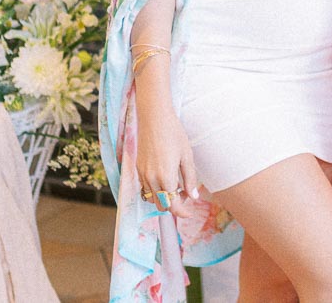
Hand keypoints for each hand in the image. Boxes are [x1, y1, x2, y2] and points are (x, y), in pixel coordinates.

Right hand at [134, 95, 199, 218]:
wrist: (154, 118)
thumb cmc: (174, 134)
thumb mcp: (187, 156)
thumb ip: (189, 179)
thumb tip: (193, 197)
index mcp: (166, 177)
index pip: (172, 206)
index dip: (182, 212)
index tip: (189, 212)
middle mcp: (151, 179)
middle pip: (161, 205)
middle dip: (173, 205)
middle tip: (184, 193)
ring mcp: (142, 174)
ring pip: (152, 198)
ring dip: (163, 198)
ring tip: (175, 184)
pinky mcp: (137, 168)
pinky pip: (145, 188)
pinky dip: (155, 190)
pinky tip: (164, 178)